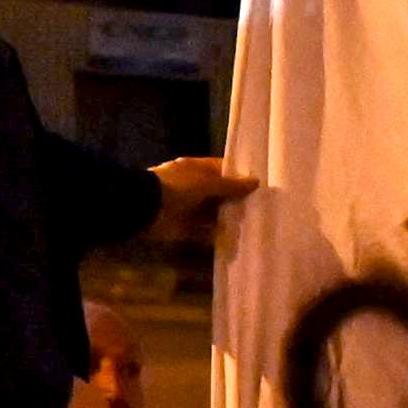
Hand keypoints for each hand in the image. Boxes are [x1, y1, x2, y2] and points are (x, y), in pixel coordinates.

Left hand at [145, 156, 259, 237]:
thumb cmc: (178, 187)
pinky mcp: (187, 227)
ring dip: (229, 218)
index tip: (259, 185)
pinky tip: (235, 238)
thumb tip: (255, 181)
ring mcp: (190, 208)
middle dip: (237, 200)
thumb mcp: (206, 182)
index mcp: (197, 170)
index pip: (222, 170)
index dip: (239, 176)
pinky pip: (205, 232)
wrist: (146, 207)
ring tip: (253, 224)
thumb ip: (230, 184)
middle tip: (261, 207)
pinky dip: (217, 236)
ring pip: (214, 213)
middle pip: (220, 193)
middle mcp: (195, 187)